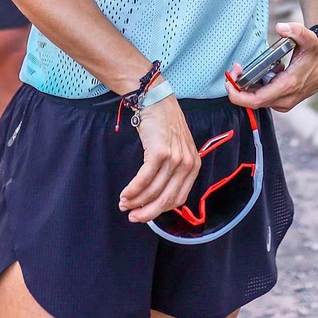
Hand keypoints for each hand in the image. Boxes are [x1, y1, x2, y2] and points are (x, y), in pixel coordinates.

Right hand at [119, 95, 198, 223]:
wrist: (156, 100)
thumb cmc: (163, 125)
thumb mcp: (176, 149)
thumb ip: (172, 171)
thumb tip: (156, 197)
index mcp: (193, 166)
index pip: (178, 198)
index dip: (160, 210)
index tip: (145, 214)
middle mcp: (187, 164)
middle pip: (166, 199)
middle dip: (147, 212)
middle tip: (133, 217)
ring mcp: (175, 158)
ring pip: (153, 191)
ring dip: (136, 201)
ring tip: (124, 204)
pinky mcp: (160, 152)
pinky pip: (144, 179)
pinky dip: (133, 190)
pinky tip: (125, 194)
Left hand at [225, 22, 317, 112]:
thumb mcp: (309, 39)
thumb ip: (296, 31)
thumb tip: (281, 26)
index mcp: (288, 86)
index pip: (256, 99)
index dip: (238, 94)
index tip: (229, 81)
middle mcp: (286, 98)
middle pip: (253, 101)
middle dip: (240, 87)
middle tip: (237, 69)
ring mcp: (286, 102)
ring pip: (259, 100)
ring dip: (251, 86)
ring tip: (255, 68)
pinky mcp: (285, 101)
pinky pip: (265, 98)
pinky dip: (260, 87)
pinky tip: (268, 73)